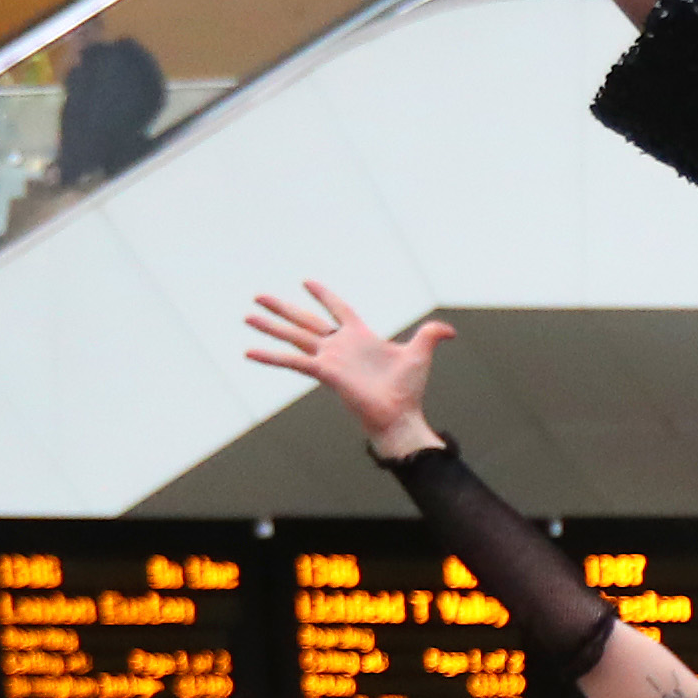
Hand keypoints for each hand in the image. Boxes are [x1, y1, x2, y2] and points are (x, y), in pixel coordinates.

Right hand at [242, 280, 454, 456]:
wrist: (400, 416)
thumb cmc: (408, 389)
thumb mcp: (420, 354)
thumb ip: (430, 335)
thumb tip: (450, 330)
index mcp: (359, 336)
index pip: (337, 309)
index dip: (323, 296)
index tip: (307, 282)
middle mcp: (340, 346)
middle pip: (305, 321)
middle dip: (282, 308)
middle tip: (258, 296)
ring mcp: (329, 359)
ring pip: (294, 337)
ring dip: (270, 327)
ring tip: (247, 316)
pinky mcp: (324, 372)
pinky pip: (293, 361)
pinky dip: (271, 357)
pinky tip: (250, 351)